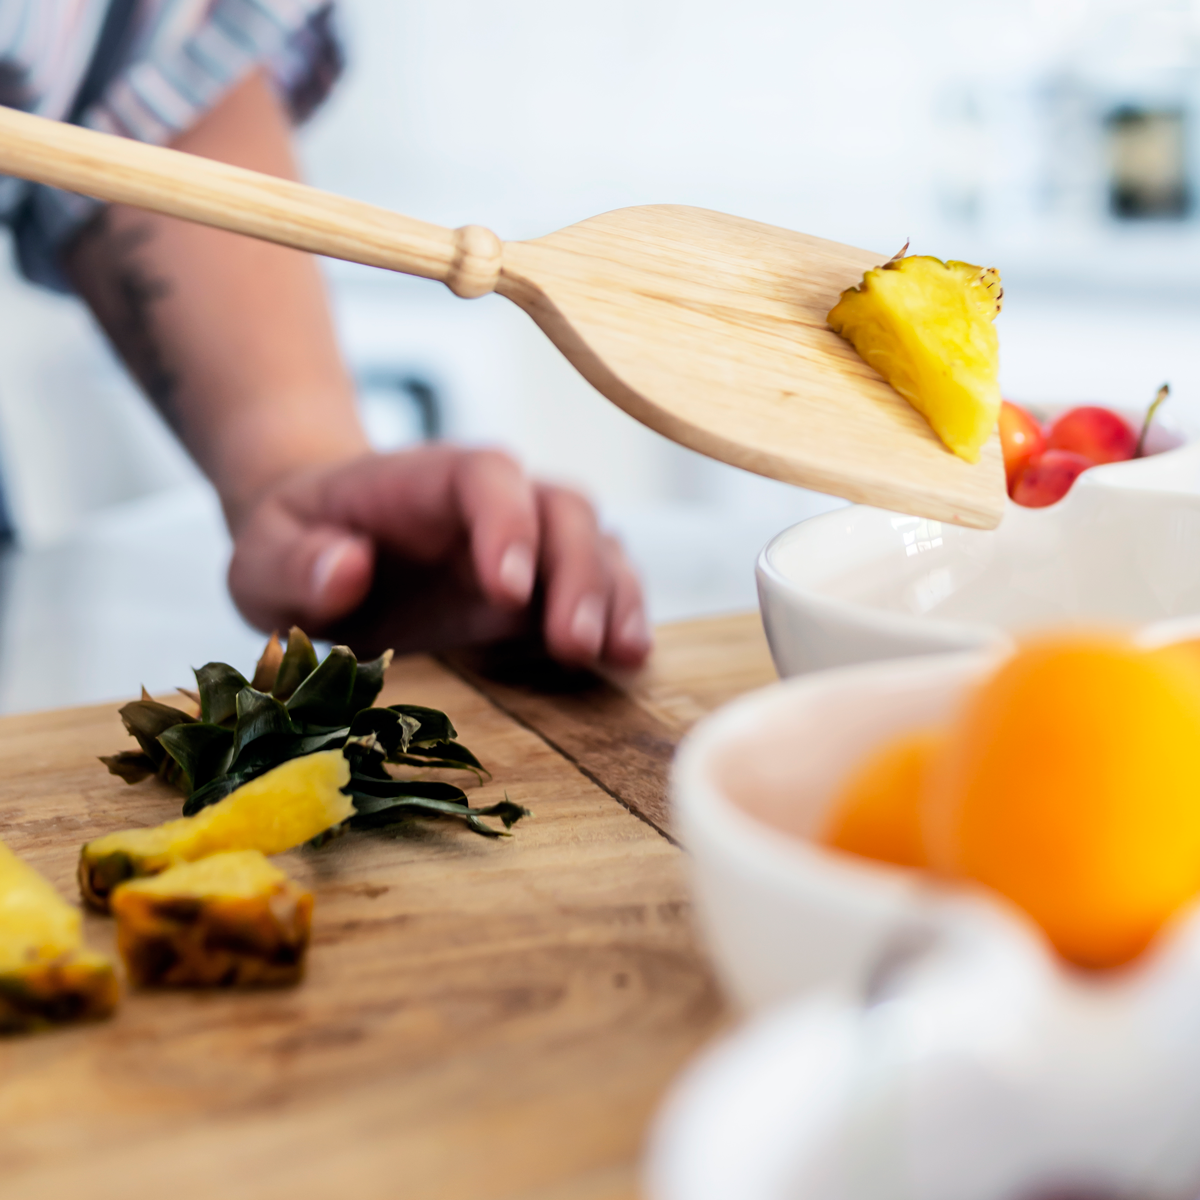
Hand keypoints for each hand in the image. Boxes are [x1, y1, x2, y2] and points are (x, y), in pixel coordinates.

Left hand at [227, 445, 651, 667]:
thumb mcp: (263, 556)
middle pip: (561, 510)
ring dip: (613, 596)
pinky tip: (626, 661)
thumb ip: (293, 560)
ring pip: (596, 545)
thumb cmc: (296, 546)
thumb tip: (346, 569)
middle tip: (575, 643)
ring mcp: (527, 545)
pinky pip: (602, 587)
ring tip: (619, 655)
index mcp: (428, 480)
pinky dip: (621, 617)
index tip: (507, 587)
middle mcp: (494, 505)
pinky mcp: (543, 591)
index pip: (487, 477)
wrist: (323, 551)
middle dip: (576, 573)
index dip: (506, 523)